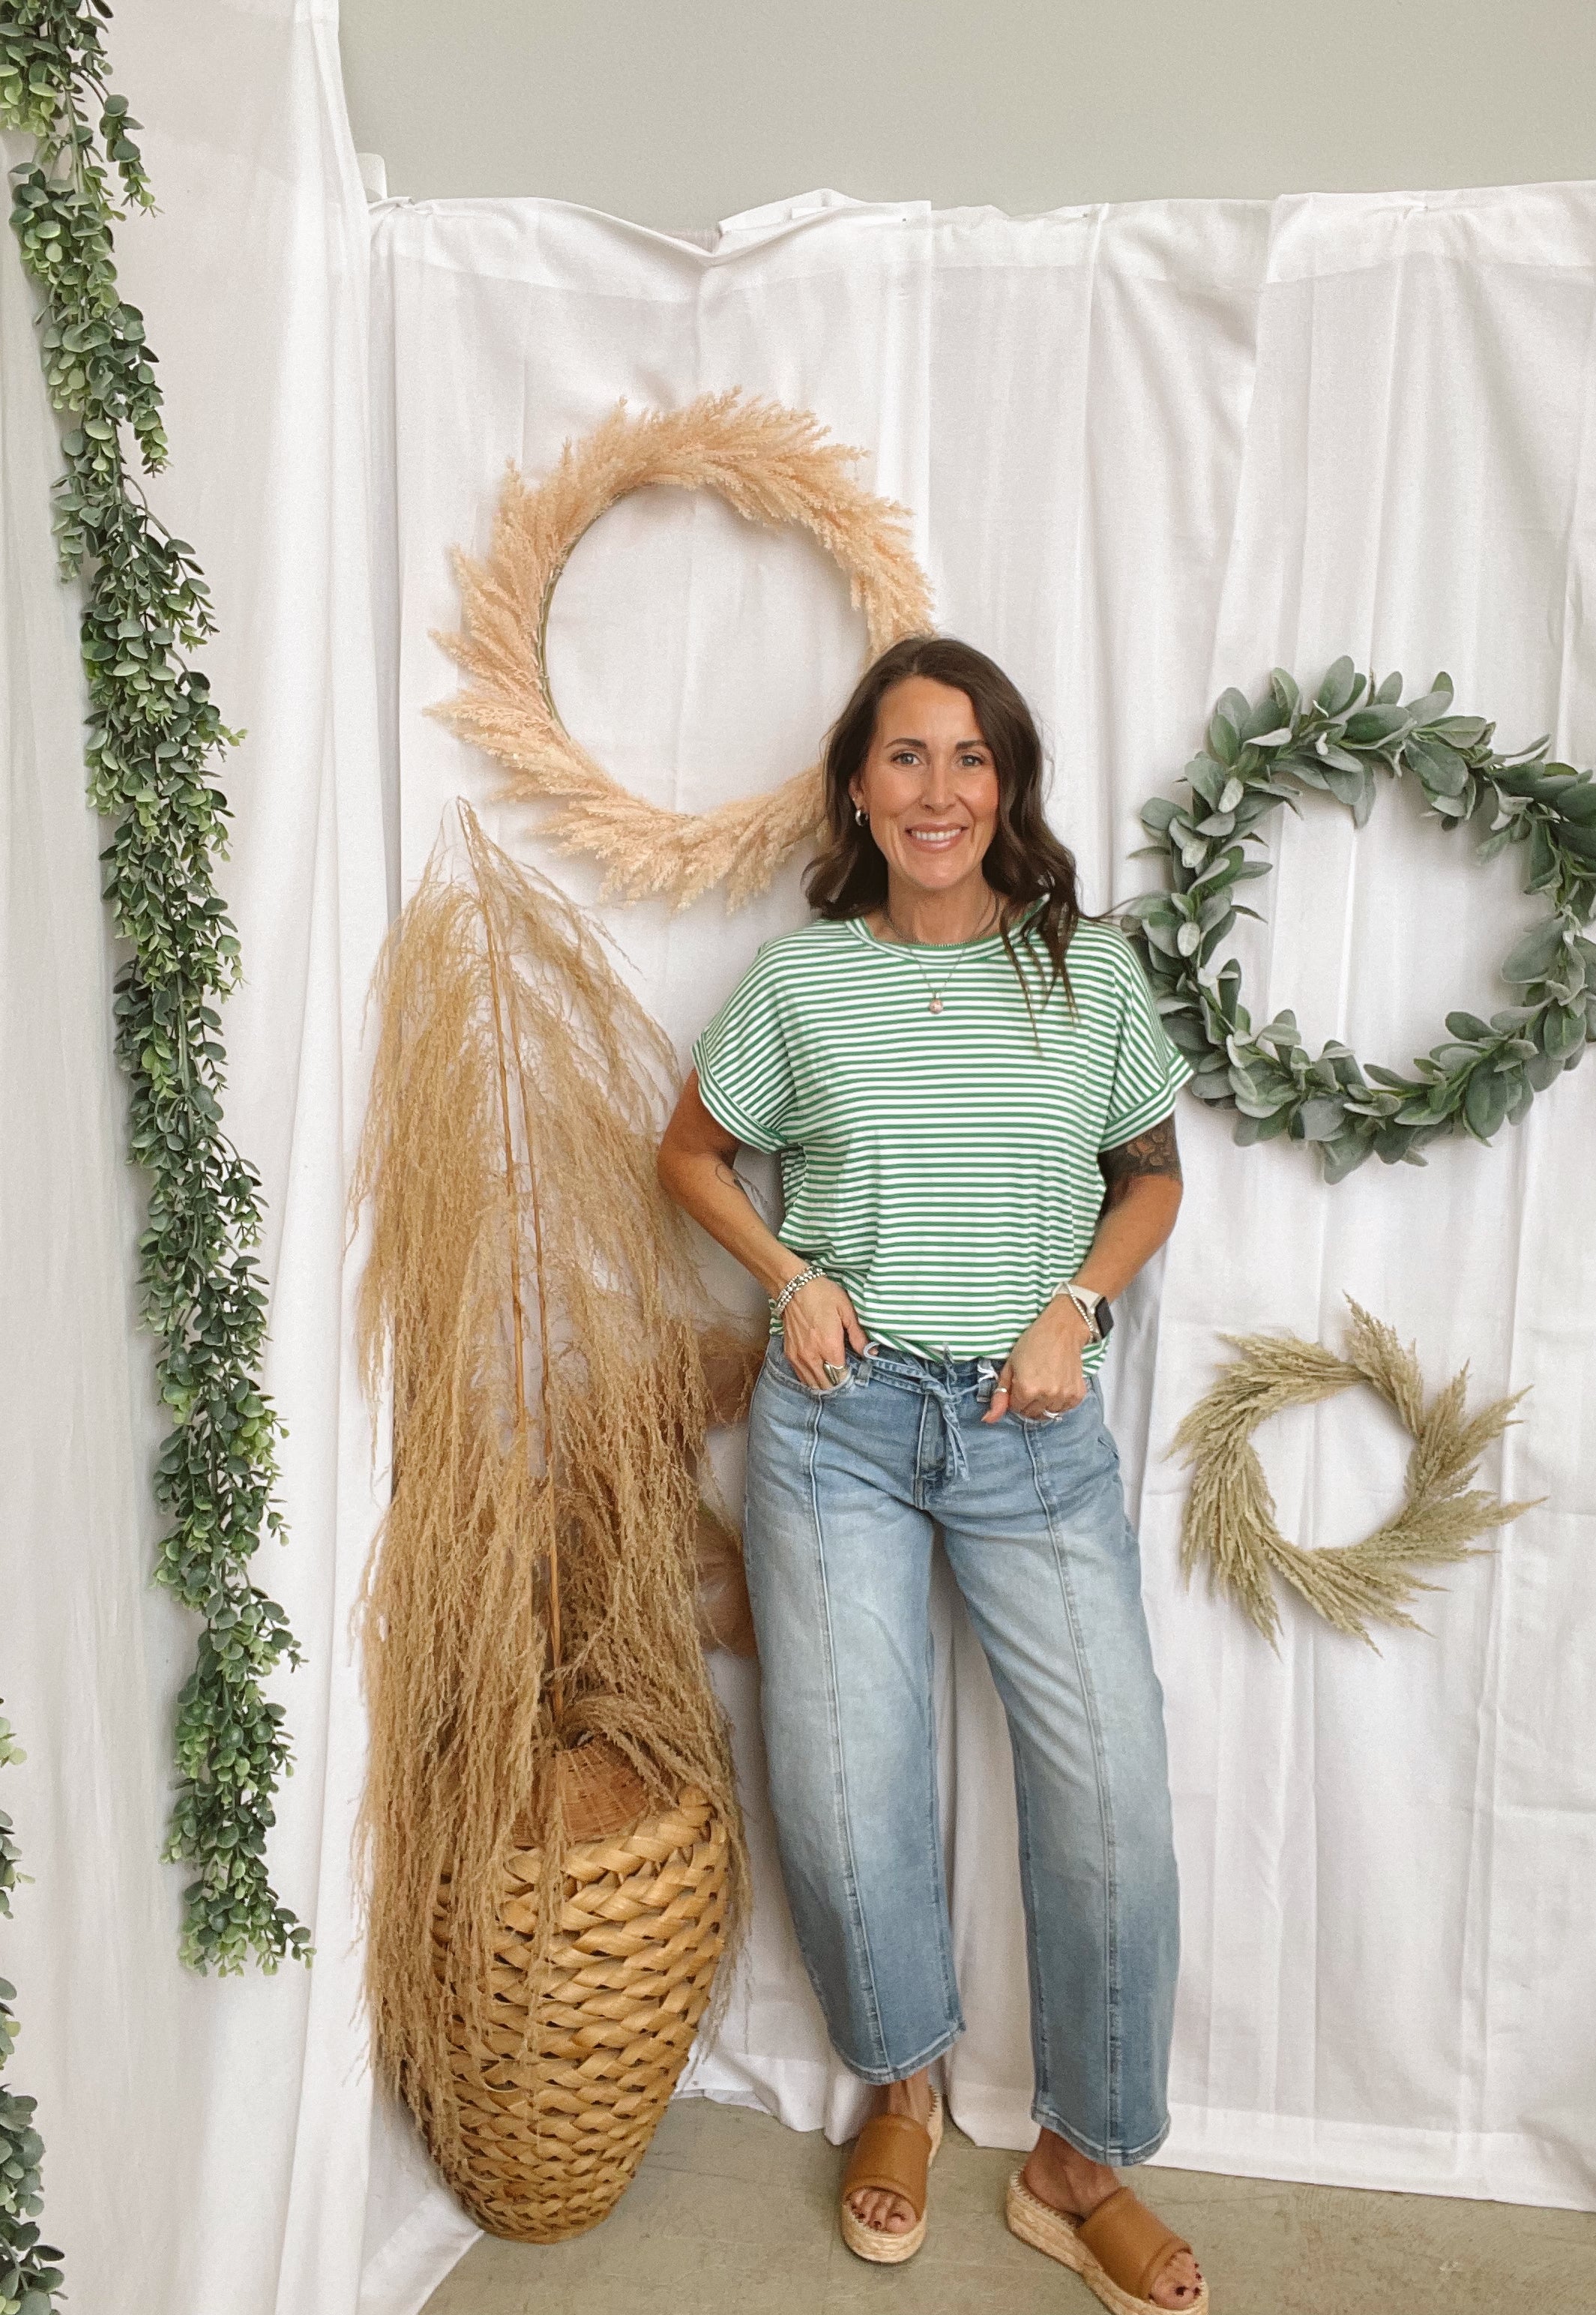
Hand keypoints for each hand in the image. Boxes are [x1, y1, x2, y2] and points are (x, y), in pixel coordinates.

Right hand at [779, 1273, 867, 1389]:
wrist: (793, 1286)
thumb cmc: (822, 1295)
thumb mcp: (846, 1310)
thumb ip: (858, 1335)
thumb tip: (871, 1352)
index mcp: (829, 1346)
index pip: (840, 1376)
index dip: (849, 1378)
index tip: (855, 1375)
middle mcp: (812, 1356)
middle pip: (826, 1384)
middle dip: (837, 1384)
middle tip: (845, 1378)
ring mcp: (798, 1356)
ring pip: (812, 1384)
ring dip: (824, 1384)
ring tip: (833, 1378)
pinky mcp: (789, 1353)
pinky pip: (800, 1376)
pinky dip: (810, 1378)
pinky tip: (819, 1373)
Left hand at [982, 1295, 1091, 1424]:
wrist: (1062, 1330)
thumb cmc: (1033, 1343)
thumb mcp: (1010, 1365)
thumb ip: (1000, 1395)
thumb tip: (988, 1419)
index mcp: (1027, 1389)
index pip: (1016, 1408)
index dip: (1015, 1396)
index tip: (1020, 1383)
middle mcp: (1046, 1396)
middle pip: (1032, 1414)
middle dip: (1028, 1402)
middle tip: (1032, 1382)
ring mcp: (1064, 1396)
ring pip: (1048, 1413)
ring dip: (1044, 1403)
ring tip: (1045, 1383)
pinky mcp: (1077, 1395)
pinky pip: (1065, 1408)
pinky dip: (1059, 1401)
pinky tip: (1057, 1385)